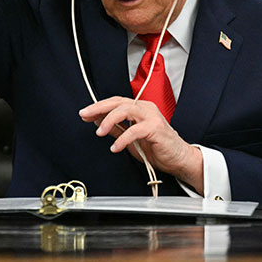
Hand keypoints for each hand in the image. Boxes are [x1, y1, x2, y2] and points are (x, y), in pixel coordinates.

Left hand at [79, 96, 203, 193]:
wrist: (177, 159)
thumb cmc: (156, 148)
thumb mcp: (130, 138)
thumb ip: (116, 128)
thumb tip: (97, 121)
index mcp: (140, 108)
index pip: (116, 102)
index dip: (99, 106)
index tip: (84, 113)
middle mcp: (145, 108)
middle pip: (118, 102)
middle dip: (99, 108)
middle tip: (85, 115)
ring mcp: (151, 116)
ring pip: (126, 110)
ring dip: (109, 120)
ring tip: (99, 132)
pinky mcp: (156, 128)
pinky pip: (135, 130)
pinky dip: (122, 138)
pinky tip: (115, 147)